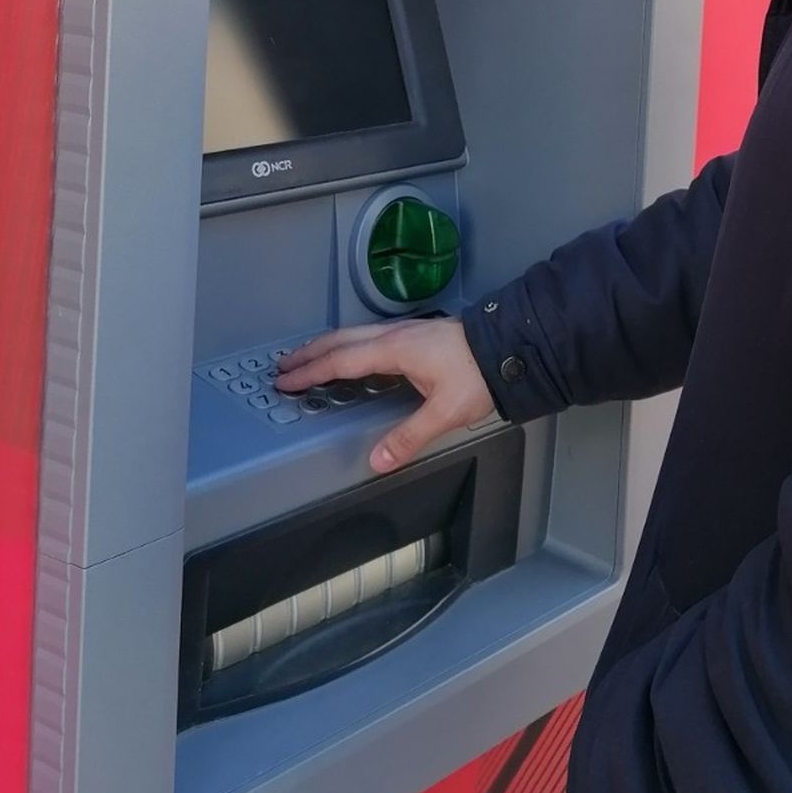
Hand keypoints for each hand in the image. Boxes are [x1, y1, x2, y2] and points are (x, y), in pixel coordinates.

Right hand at [276, 320, 495, 473]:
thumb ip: (410, 436)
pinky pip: (368, 337)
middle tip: (283, 367)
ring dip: (325, 346)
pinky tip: (350, 356)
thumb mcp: (445, 410)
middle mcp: (394, 335)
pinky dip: (346, 345)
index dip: (310, 372)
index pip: (340, 361)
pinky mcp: (415, 334)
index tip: (285, 381)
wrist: (508, 345)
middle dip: (309, 354)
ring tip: (306, 359)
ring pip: (353, 335)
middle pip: (340, 341)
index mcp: (394, 350)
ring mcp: (404, 331)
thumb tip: (378, 461)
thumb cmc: (478, 374)